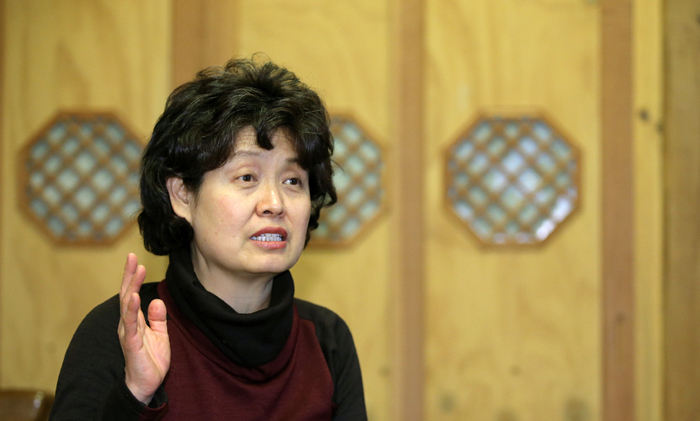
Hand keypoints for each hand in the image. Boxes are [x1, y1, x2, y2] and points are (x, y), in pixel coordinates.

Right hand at [118, 253, 170, 404]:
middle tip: (132, 256)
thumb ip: (158, 317)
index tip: (135, 259)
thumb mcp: (160, 334)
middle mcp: (127, 323)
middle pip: (127, 294)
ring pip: (127, 305)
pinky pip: (131, 324)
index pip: (132, 293)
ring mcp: (128, 332)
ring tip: (136, 270)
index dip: (133, 277)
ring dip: (131, 286)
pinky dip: (131, 309)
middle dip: (129, 275)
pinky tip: (134, 297)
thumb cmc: (151, 359)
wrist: (147, 384)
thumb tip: (157, 300)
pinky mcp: (131, 343)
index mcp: (134, 319)